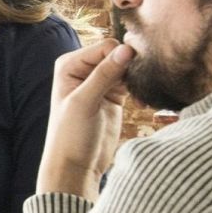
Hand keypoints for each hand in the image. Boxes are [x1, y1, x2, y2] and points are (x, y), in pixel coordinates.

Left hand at [37, 38, 132, 199]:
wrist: (75, 165)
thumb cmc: (70, 135)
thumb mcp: (85, 102)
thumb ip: (104, 74)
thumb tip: (127, 49)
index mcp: (69, 65)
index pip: (105, 47)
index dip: (120, 57)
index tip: (129, 76)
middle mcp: (84, 69)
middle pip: (119, 54)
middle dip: (131, 67)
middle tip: (138, 86)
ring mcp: (100, 82)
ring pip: (128, 67)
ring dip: (136, 79)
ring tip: (138, 97)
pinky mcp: (114, 95)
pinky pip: (132, 82)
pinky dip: (139, 90)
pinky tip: (141, 103)